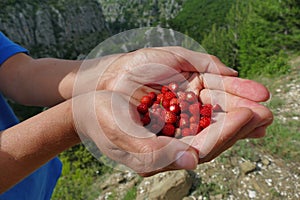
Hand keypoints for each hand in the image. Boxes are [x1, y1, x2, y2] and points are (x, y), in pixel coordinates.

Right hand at [72, 48, 271, 175]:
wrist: (93, 107)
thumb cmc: (104, 121)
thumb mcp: (121, 137)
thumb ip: (154, 154)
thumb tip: (191, 161)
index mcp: (164, 155)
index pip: (202, 147)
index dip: (225, 132)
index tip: (245, 114)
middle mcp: (175, 146)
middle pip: (214, 138)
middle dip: (240, 125)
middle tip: (265, 111)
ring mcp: (177, 131)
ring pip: (213, 125)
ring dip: (236, 115)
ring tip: (258, 103)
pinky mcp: (176, 116)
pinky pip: (203, 113)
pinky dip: (221, 105)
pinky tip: (235, 99)